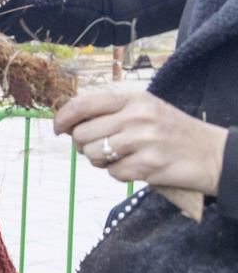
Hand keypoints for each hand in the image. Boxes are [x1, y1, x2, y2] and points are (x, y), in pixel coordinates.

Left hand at [54, 90, 227, 194]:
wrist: (214, 155)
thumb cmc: (173, 132)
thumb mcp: (146, 110)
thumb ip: (112, 113)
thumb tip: (70, 125)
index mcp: (134, 99)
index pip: (83, 104)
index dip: (62, 118)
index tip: (58, 129)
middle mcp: (138, 116)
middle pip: (82, 134)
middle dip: (83, 146)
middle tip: (99, 148)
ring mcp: (144, 141)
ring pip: (94, 154)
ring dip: (100, 160)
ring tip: (120, 156)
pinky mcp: (149, 165)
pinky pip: (113, 173)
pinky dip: (119, 173)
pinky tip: (137, 167)